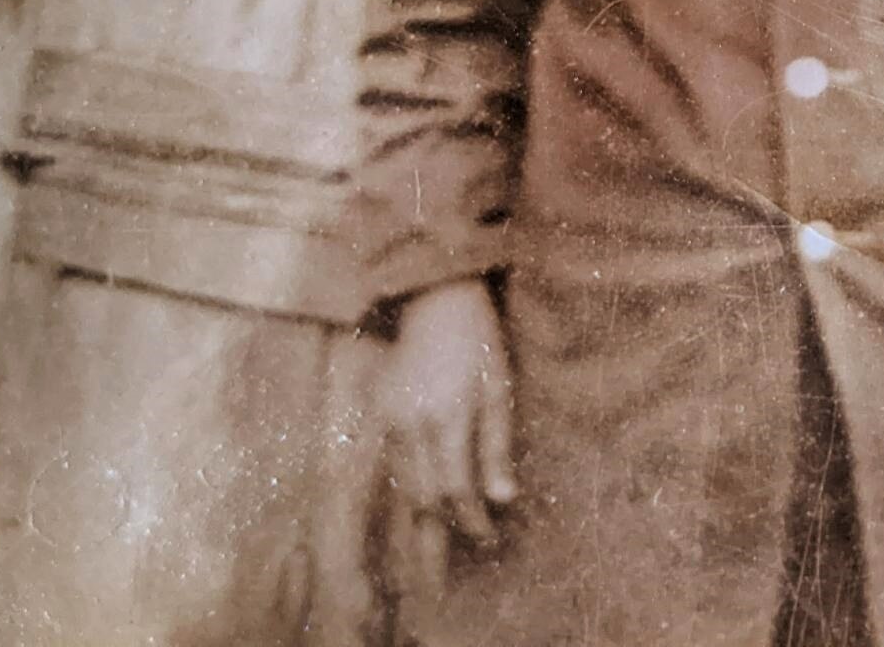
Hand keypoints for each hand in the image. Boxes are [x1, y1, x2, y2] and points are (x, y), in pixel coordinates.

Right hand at [374, 281, 516, 594]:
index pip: (456, 488)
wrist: (432, 296)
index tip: (489, 539)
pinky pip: (392, 470)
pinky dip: (404, 499)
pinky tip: (410, 519)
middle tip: (438, 588)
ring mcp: (390, 420)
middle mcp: (411, 424)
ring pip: (402, 489)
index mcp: (447, 415)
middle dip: (432, 545)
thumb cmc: (477, 338)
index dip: (472, 521)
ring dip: (415, 529)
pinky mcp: (381, 415)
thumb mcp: (500, 386)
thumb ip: (498, 445)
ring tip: (422, 567)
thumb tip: (502, 499)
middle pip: (422, 500)